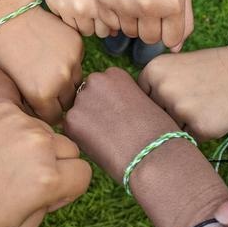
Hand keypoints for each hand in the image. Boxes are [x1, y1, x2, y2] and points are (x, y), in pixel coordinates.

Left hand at [0, 5, 83, 124]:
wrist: (12, 17)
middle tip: (48, 88)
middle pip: (69, 101)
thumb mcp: (13, 84)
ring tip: (51, 70)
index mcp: (42, 94)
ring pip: (77, 81)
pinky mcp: (77, 44)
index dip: (47, 113)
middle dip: (59, 99)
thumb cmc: (6, 52)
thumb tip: (45, 117)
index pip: (55, 117)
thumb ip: (31, 103)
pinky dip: (69, 61)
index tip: (42, 107)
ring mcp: (71, 61)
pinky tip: (54, 53)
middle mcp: (60, 80)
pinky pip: (78, 61)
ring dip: (67, 80)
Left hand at [0, 103, 90, 226]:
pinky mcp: (2, 108)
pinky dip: (16, 131)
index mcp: (47, 179)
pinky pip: (24, 118)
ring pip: (48, 131)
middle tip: (27, 178)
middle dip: (58, 163)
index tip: (48, 194)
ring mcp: (20, 122)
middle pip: (71, 148)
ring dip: (38, 145)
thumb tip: (61, 181)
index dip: (69, 187)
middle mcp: (38, 145)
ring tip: (6, 162)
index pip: (84, 173)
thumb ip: (51, 205)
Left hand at [65, 67, 179, 180]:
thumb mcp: (142, 100)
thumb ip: (120, 96)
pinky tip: (99, 147)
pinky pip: (71, 130)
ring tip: (106, 139)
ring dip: (86, 124)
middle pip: (86, 95)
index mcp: (114, 73)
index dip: (108, 103)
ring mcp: (81, 99)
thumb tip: (108, 108)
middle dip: (93, 110)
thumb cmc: (156, 132)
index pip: (101, 86)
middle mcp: (95, 80)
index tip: (118, 116)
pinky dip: (81, 139)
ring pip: (77, 112)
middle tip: (109, 129)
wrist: (153, 153)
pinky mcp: (71, 121)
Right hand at [96, 0, 192, 50]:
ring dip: (133, 22)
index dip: (168, 31)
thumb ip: (185, 20)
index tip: (165, 18)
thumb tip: (175, 48)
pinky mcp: (105, 2)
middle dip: (151, 28)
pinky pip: (112, 25)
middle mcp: (148, 6)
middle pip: (150, 39)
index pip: (171, 40)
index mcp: (172, 4)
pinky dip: (117, 17)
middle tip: (148, 8)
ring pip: (130, 33)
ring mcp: (125, 5)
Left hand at [138, 30, 227, 141]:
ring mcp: (180, 109)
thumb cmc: (211, 68)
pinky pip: (188, 139)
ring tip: (200, 108)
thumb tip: (137, 113)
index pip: (138, 98)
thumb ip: (155, 84)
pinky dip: (197, 133)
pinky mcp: (198, 128)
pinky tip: (210, 116)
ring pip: (168, 129)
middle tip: (185, 105)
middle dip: (164, 116)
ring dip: (180, 126)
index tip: (163, 102)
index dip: (151, 103)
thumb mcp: (176, 65)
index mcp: (153, 70)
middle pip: (151, 116)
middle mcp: (162, 89)